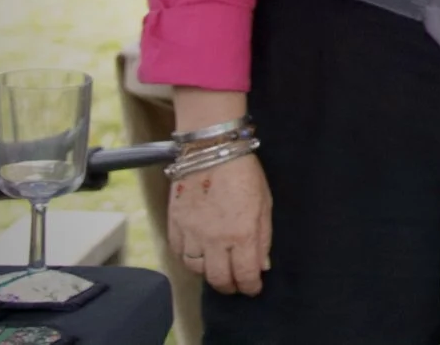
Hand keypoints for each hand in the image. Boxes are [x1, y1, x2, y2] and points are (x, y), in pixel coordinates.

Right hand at [169, 153, 270, 294]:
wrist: (211, 152)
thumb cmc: (244, 173)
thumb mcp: (264, 204)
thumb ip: (263, 237)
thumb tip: (262, 264)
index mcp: (242, 234)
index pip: (244, 275)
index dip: (250, 287)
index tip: (253, 288)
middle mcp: (215, 240)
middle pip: (218, 279)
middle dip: (229, 286)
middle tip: (235, 284)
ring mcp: (192, 234)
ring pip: (196, 269)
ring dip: (208, 271)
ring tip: (218, 266)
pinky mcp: (175, 225)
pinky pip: (179, 253)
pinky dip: (189, 257)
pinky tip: (199, 252)